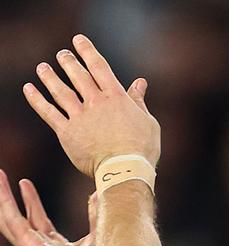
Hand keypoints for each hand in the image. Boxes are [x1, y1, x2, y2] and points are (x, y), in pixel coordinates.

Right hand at [0, 170, 95, 245]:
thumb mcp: (97, 236)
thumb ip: (95, 216)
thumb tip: (99, 195)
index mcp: (54, 244)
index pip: (38, 218)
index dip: (31, 201)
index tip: (24, 184)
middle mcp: (40, 245)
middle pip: (20, 216)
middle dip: (9, 196)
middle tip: (1, 176)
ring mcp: (32, 245)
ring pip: (9, 217)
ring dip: (2, 197)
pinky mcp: (29, 245)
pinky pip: (12, 221)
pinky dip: (5, 204)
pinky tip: (0, 189)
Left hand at [23, 34, 158, 176]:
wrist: (125, 170)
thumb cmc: (142, 149)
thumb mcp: (148, 122)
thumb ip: (139, 101)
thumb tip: (140, 83)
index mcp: (117, 98)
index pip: (99, 67)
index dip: (87, 51)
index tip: (78, 40)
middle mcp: (96, 103)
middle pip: (77, 76)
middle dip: (68, 62)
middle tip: (62, 55)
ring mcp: (80, 117)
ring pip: (60, 91)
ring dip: (49, 77)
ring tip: (42, 68)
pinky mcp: (67, 132)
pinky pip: (48, 112)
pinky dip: (36, 99)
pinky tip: (29, 89)